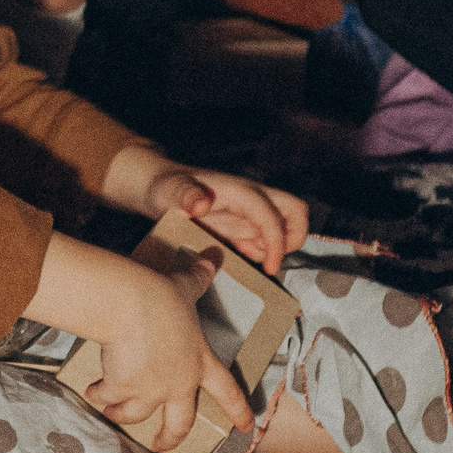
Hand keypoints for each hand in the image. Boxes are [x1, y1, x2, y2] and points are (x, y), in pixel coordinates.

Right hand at [91, 253, 250, 452]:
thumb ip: (200, 276)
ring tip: (112, 410)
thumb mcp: (186, 286)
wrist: (133, 305)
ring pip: (135, 415)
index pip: (227, 391)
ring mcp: (149, 391)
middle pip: (179, 423)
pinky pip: (106, 397)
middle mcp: (177, 384)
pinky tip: (91, 389)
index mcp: (199, 362)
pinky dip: (97, 394)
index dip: (238, 410)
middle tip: (162, 443)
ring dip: (122, 414)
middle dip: (169, 438)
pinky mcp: (122, 389)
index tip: (245, 428)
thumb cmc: (162, 295)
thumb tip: (214, 256)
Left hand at [105, 146, 306, 274]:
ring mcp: (248, 212)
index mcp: (239, 190)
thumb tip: (202, 202)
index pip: (272, 214)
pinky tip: (238, 255)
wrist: (157, 186)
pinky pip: (265, 240)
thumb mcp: (170, 191)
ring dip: (275, 248)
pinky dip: (262, 252)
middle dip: (294, 238)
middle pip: (296, 211)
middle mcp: (251, 199)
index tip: (269, 266)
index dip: (277, 241)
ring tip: (245, 256)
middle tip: (271, 260)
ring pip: (285, 227)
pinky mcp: (242, 225)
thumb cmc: (164, 185)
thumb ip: (185, 194)